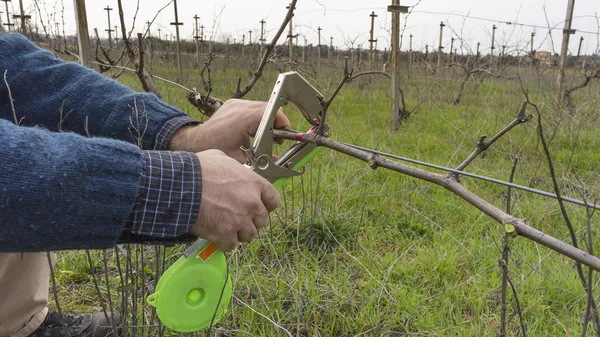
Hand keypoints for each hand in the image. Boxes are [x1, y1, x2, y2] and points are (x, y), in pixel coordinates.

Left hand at [169, 99, 290, 162]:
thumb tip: (280, 163)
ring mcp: (236, 103)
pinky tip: (255, 130)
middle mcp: (240, 107)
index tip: (285, 135)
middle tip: (278, 138)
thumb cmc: (216, 150)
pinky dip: (258, 117)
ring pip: (262, 107)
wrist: (195, 142)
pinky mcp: (233, 104)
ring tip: (267, 135)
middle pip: (269, 108)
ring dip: (268, 120)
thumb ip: (263, 161)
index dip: (282, 123)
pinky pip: (252, 107)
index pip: (272, 112)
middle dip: (276, 123)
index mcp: (243, 118)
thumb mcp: (242, 160)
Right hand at [189, 149, 279, 250]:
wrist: (179, 185)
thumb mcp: (221, 158)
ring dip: (239, 232)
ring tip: (226, 226)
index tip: (259, 207)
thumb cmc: (198, 169)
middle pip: (263, 220)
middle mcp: (251, 203)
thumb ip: (235, 168)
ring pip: (249, 235)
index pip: (274, 200)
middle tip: (238, 217)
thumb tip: (235, 171)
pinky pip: (231, 245)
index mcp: (253, 183)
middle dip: (251, 220)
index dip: (266, 205)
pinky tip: (216, 234)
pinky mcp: (224, 234)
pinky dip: (224, 242)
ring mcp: (239, 220)